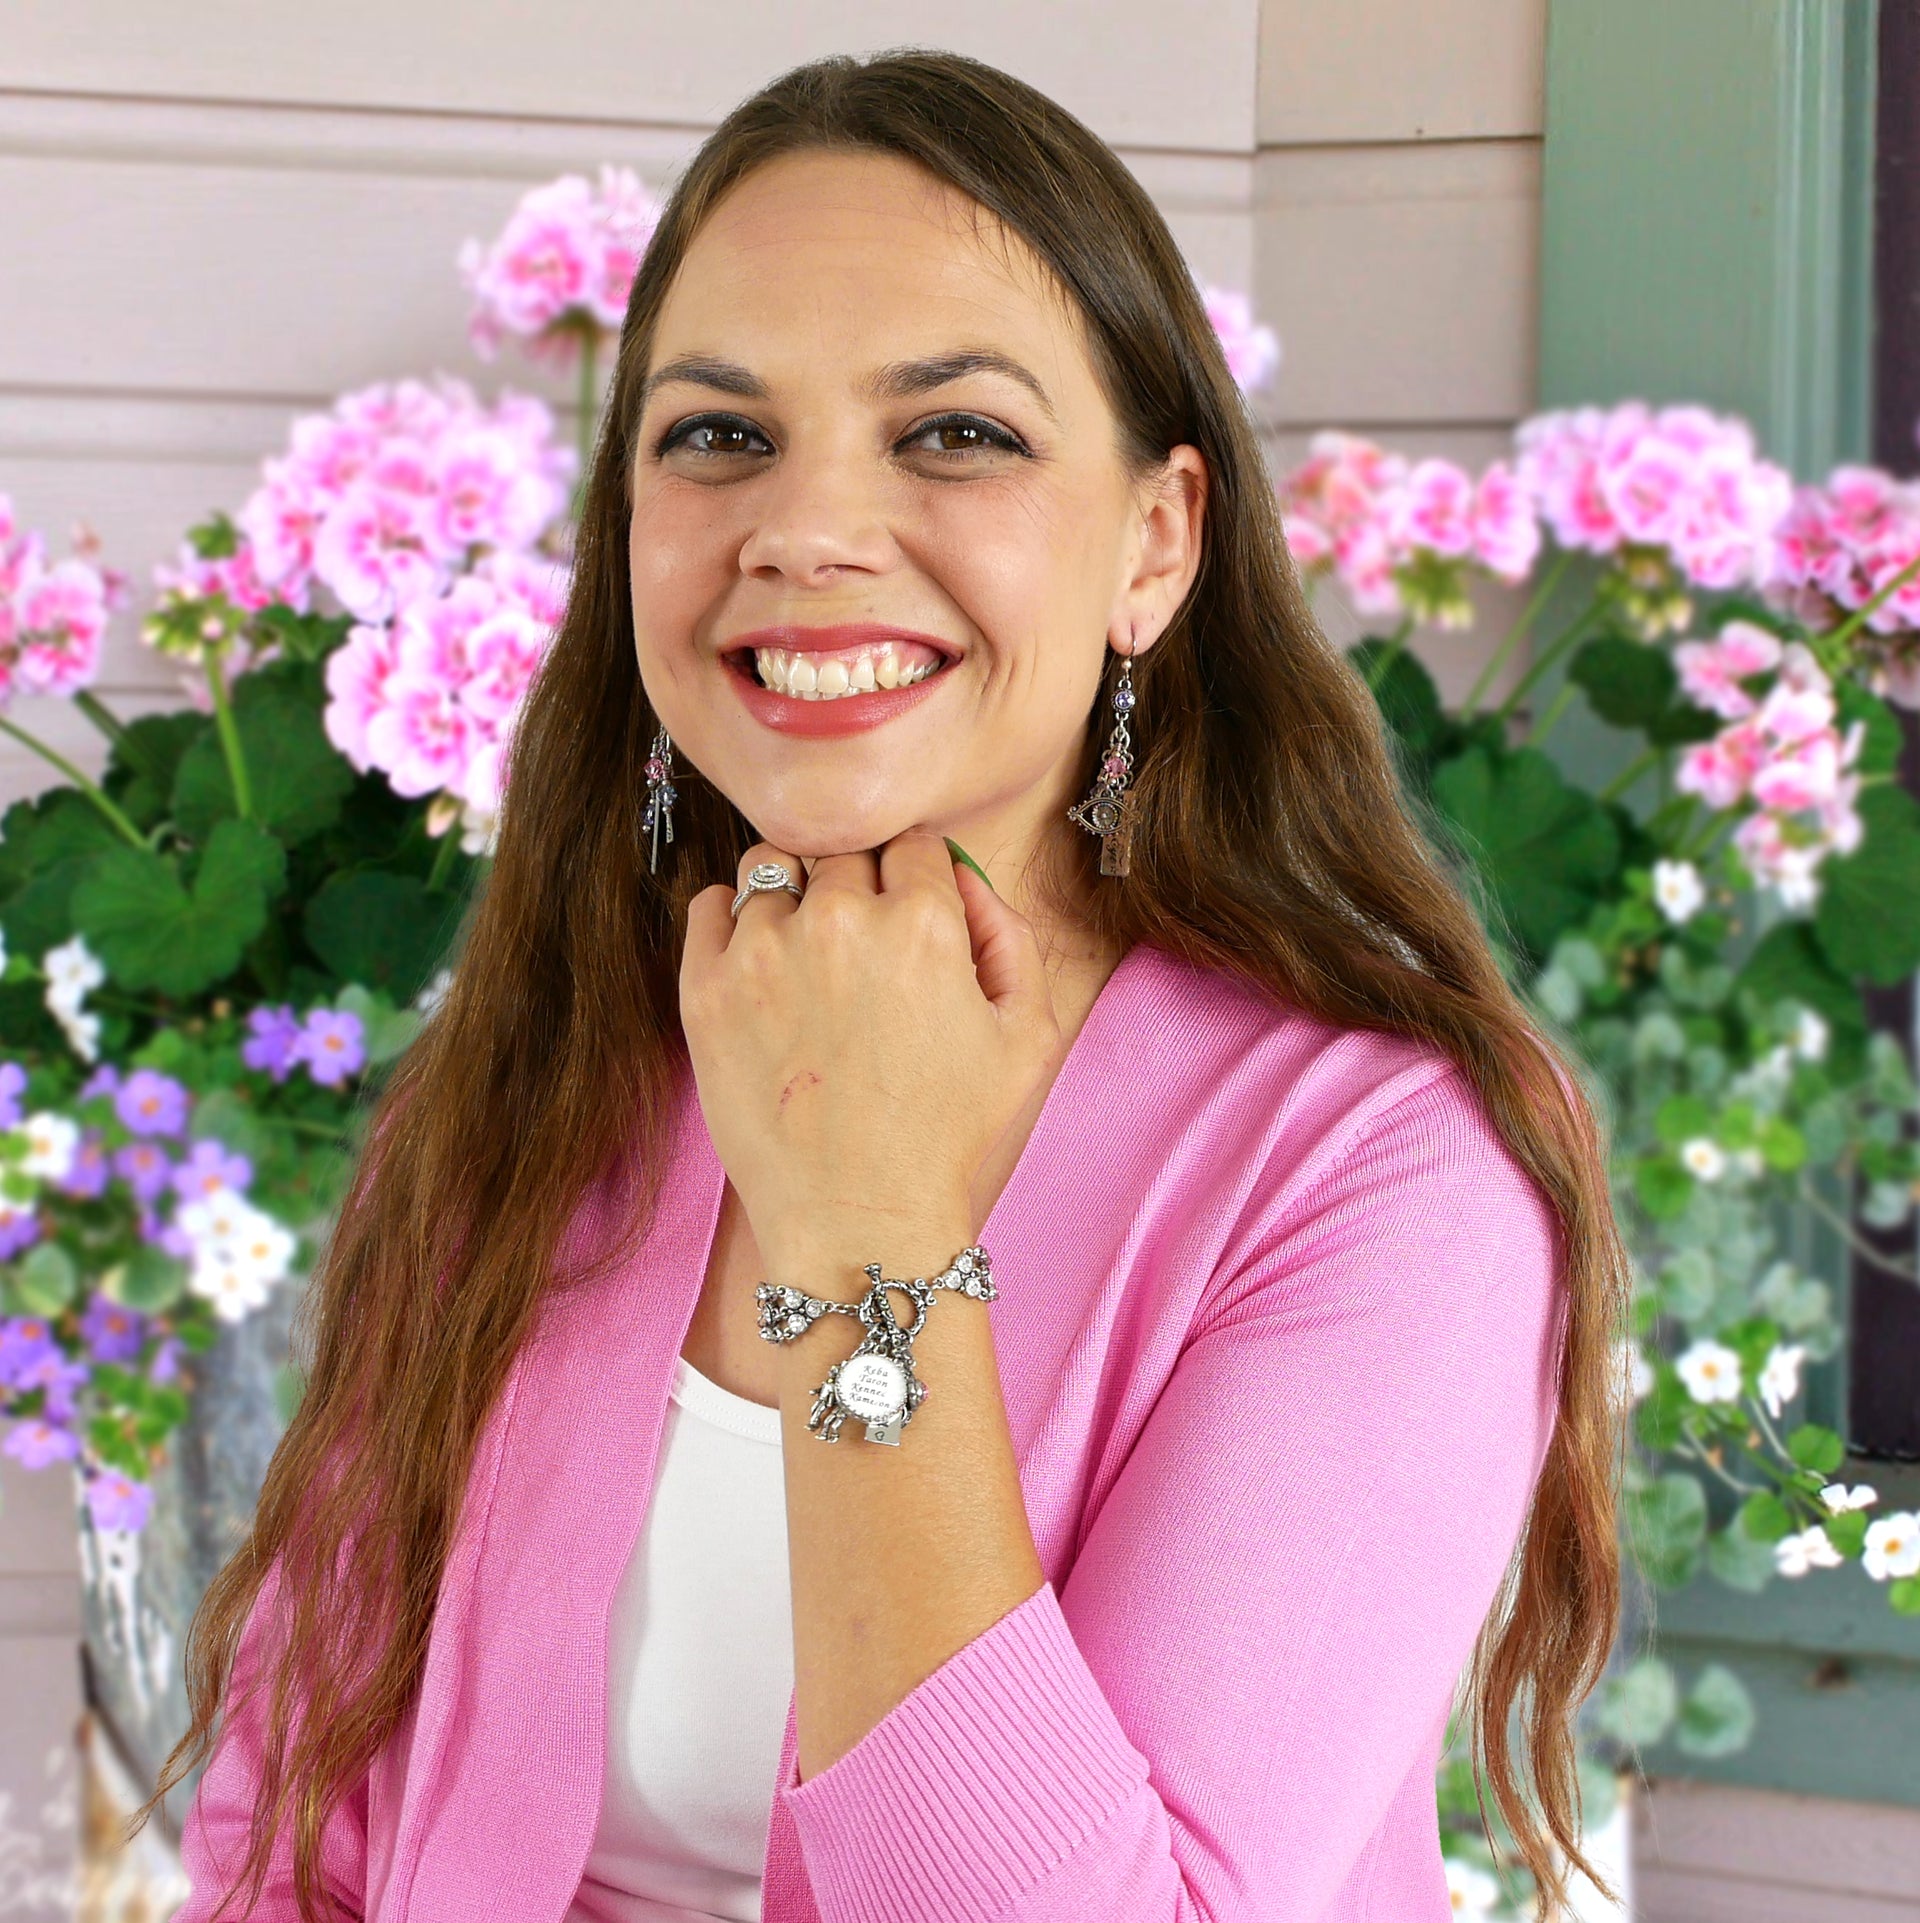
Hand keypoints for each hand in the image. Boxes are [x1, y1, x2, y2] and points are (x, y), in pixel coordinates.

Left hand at [679, 829, 1060, 1268]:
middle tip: (861, 957)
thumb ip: (1009, 933)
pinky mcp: (706, 987)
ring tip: (806, 963)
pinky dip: (730, 921)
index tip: (906, 919)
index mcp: (923, 923)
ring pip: (773, 869)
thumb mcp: (1027, 1035)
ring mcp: (764, 950)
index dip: (914, 879)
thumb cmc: (947, 1136)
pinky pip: (709, 905)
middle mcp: (841, 920)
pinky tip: (760, 968)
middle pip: (843, 853)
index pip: (911, 844)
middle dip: (857, 889)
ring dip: (792, 899)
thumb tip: (962, 876)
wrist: (858, 1220)